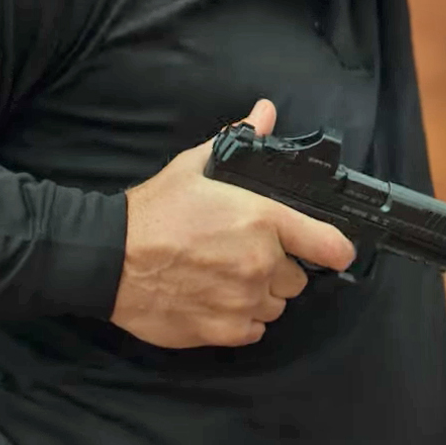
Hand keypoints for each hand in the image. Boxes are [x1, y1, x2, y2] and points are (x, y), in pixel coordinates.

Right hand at [111, 99, 356, 347]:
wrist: (108, 258)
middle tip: (247, 256)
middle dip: (280, 268)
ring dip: (261, 295)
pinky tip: (217, 300)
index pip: (329, 244)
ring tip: (228, 278)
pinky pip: (253, 331)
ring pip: (275, 306)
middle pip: (298, 279)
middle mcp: (260, 264)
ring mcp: (243, 301)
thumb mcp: (195, 165)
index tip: (335, 250)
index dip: (337, 248)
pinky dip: (241, 320)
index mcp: (262, 220)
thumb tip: (265, 112)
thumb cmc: (151, 211)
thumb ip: (239, 139)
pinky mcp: (223, 331)